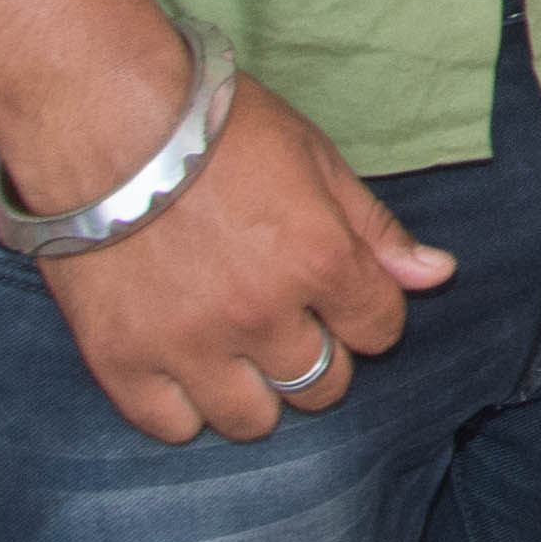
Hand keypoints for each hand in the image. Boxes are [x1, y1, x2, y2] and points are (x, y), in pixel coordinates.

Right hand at [20, 58, 455, 445]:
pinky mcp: (120, 360)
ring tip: (235, 349)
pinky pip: (173, 427)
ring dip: (255, 391)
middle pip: (322, 384)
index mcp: (318, 260)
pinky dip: (184, 407)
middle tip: (284, 318)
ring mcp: (188, 344)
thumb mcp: (313, 157)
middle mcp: (260, 315)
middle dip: (317, 354)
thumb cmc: (215, 124)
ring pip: (253, 420)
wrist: (101, 114)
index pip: (379, 330)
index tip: (339, 294)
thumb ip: (374, 228)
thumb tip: (438, 275)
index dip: (366, 312)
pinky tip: (183, 366)